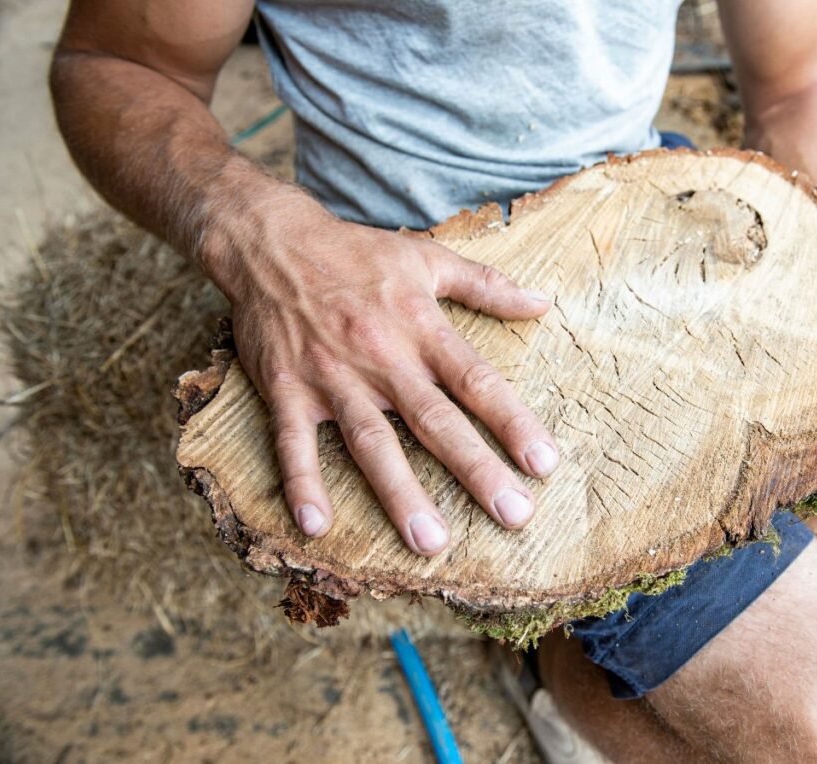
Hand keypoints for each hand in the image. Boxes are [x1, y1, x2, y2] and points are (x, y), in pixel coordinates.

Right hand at [219, 191, 559, 555]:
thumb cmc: (356, 253)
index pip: (477, 382)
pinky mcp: (287, 389)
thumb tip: (543, 304)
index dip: (513, 423)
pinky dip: (301, 482)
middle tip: (514, 516)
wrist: (271, 243)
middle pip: (435, 422)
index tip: (545, 464)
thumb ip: (487, 285)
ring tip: (431, 541)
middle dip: (477, 471)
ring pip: (371, 442)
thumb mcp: (427, 258)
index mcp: (421, 327)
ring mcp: (332, 377)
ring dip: (400, 493)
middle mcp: (382, 358)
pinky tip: (317, 526)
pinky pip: (293, 443)